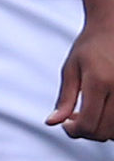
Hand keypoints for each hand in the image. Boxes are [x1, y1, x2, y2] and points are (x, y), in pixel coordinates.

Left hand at [48, 11, 113, 138]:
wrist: (113, 28)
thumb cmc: (90, 46)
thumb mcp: (71, 68)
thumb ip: (64, 98)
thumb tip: (52, 122)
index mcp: (99, 81)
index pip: (89, 123)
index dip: (75, 131)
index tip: (66, 124)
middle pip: (104, 132)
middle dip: (86, 132)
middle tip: (74, 119)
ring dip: (101, 131)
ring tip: (88, 114)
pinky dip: (112, 125)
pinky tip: (102, 112)